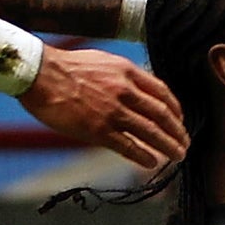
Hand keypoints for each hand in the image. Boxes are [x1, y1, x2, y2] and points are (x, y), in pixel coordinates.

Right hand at [19, 46, 188, 169]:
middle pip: (162, 114)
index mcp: (127, 71)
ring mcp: (113, 111)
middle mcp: (125, 91)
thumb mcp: (102, 61)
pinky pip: (128, 146)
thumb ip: (121, 75)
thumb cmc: (65, 66)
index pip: (161, 92)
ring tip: (178, 156)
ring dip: (168, 146)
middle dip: (177, 131)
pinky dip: (143, 155)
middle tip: (185, 143)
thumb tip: (135, 90)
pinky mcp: (98, 129)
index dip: (175, 108)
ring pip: (150, 132)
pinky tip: (151, 162)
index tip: (179, 119)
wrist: (39, 73)